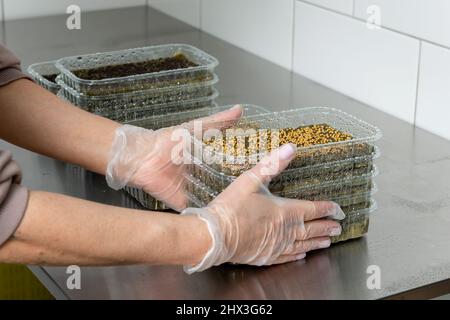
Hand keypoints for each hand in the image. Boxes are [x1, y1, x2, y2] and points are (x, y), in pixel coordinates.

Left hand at [105, 105, 243, 210]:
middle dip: (233, 189)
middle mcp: (199, 176)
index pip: (224, 165)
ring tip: (240, 209)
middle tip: (251, 195)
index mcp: (202, 159)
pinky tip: (220, 219)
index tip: (257, 173)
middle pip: (219, 184)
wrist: (143, 157)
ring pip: (210, 198)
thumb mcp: (196, 128)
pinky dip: (204, 214)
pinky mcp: (181, 201)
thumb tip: (240, 109)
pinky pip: (195, 210)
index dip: (238, 169)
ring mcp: (191, 190)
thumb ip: (218, 121)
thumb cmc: (168, 141)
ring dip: (221, 202)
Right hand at [181, 143, 344, 272]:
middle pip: (312, 229)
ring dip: (317, 242)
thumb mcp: (250, 179)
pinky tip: (302, 254)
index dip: (327, 208)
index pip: (312, 209)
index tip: (338, 209)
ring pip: (303, 244)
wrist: (215, 235)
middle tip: (338, 228)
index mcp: (284, 211)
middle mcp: (285, 231)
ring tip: (328, 242)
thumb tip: (290, 148)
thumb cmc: (231, 207)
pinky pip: (288, 257)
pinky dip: (298, 254)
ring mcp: (276, 246)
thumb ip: (272, 164)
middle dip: (327, 227)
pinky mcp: (265, 256)